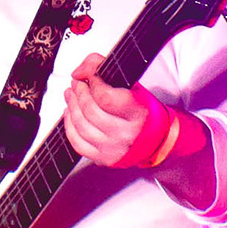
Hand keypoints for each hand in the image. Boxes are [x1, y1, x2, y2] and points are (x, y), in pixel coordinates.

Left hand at [62, 53, 169, 168]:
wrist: (157, 140)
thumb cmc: (144, 111)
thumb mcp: (133, 85)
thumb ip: (104, 69)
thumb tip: (80, 71)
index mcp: (138, 113)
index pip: (106, 97)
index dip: (93, 83)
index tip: (90, 76)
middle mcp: (126, 134)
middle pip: (91, 111)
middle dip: (79, 93)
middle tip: (77, 83)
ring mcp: (114, 148)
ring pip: (81, 127)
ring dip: (72, 106)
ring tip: (71, 94)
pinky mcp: (104, 158)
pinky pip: (78, 143)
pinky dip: (69, 126)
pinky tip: (70, 114)